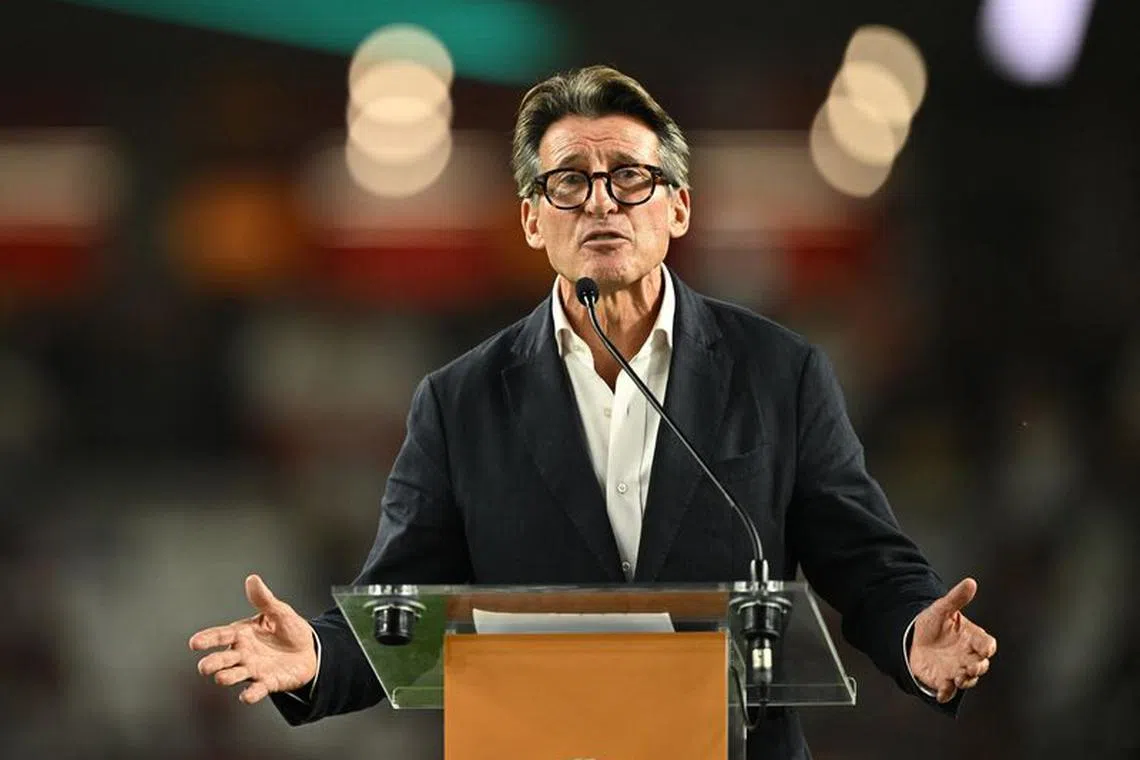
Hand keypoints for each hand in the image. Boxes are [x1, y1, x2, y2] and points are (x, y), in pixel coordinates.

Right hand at [189, 574, 317, 704]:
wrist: (309, 650)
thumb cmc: (289, 630)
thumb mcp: (279, 612)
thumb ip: (264, 599)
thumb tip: (252, 579)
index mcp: (242, 634)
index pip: (221, 635)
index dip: (207, 639)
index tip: (194, 643)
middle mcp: (243, 654)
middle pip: (222, 659)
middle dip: (213, 663)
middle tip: (205, 666)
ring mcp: (253, 669)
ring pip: (235, 675)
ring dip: (228, 677)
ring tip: (222, 678)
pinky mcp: (267, 682)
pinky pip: (257, 689)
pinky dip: (251, 693)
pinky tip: (246, 696)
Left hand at [909, 577, 997, 702]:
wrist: (915, 639)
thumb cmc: (934, 624)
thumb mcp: (942, 609)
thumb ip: (956, 598)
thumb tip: (970, 582)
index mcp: (972, 639)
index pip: (987, 644)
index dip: (987, 647)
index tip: (986, 648)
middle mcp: (968, 656)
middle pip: (981, 665)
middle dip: (978, 667)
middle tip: (972, 666)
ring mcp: (956, 670)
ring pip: (967, 679)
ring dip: (965, 680)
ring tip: (959, 678)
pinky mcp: (943, 680)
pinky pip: (947, 690)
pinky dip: (946, 693)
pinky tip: (942, 694)